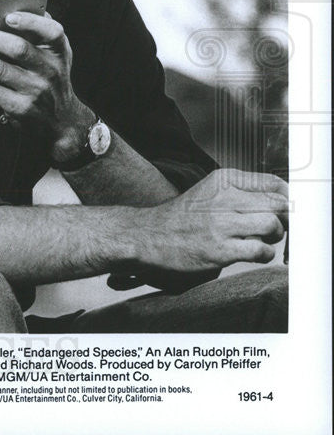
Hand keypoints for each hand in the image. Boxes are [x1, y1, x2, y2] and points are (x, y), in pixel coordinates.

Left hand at [0, 14, 90, 159]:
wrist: (62, 119)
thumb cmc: (53, 78)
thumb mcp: (56, 54)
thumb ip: (39, 33)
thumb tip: (11, 11)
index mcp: (59, 51)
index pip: (52, 31)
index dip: (30, 22)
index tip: (8, 16)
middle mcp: (50, 70)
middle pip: (18, 49)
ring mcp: (35, 90)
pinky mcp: (20, 107)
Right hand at [135, 169, 288, 271]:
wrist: (148, 235)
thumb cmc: (183, 217)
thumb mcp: (209, 191)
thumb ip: (241, 192)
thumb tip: (282, 201)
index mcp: (223, 180)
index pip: (274, 183)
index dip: (287, 199)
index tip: (285, 210)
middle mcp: (223, 197)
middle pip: (279, 204)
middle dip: (284, 219)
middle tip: (275, 229)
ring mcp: (221, 223)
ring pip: (273, 225)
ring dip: (274, 237)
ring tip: (261, 240)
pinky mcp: (220, 249)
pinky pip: (261, 251)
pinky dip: (265, 254)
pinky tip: (254, 254)